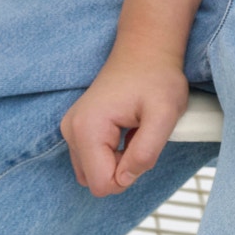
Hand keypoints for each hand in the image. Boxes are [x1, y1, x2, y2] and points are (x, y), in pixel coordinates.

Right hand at [59, 50, 190, 197]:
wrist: (145, 50)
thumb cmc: (157, 77)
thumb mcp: (163, 115)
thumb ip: (145, 152)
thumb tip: (124, 179)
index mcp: (87, 129)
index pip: (102, 184)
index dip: (129, 175)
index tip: (142, 145)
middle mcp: (71, 130)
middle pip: (95, 180)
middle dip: (122, 168)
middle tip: (139, 137)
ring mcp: (71, 128)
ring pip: (93, 172)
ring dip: (118, 161)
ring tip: (133, 131)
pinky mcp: (77, 128)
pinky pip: (93, 159)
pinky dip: (112, 153)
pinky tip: (126, 129)